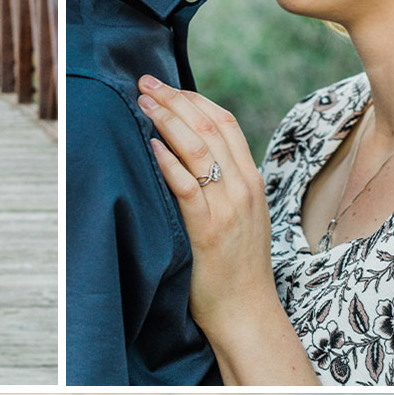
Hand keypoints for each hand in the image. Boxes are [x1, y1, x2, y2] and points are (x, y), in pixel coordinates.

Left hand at [137, 76, 277, 335]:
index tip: (166, 86)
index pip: (225, 122)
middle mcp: (243, 187)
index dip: (193, 99)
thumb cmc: (238, 268)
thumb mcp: (242, 216)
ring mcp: (228, 207)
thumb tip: (194, 157)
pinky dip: (168, 161)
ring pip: (197, 148)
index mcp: (251, 180)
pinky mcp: (208, 229)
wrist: (247, 311)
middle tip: (145, 82)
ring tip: (142, 103)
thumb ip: (226, 185)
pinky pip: (187, 187)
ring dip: (166, 120)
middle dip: (174, 99)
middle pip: (209, 126)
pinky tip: (151, 146)